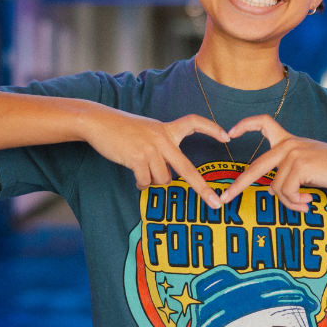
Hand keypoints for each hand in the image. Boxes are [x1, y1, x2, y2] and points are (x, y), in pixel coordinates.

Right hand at [84, 111, 227, 207]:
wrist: (99, 122)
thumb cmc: (123, 129)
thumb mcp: (148, 131)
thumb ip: (162, 147)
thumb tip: (168, 174)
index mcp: (167, 129)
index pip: (194, 122)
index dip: (211, 128)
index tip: (226, 137)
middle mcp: (162, 139)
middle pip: (187, 168)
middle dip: (202, 189)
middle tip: (215, 203)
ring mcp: (151, 149)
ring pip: (162, 179)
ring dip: (153, 180)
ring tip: (141, 170)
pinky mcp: (137, 158)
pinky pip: (146, 182)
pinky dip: (141, 183)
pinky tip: (134, 175)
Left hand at [217, 115, 326, 211]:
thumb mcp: (305, 165)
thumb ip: (286, 172)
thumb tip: (271, 191)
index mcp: (287, 140)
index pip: (263, 122)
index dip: (244, 125)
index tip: (229, 133)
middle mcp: (287, 144)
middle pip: (255, 167)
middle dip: (238, 185)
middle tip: (224, 198)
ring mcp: (292, 154)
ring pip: (276, 189)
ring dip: (289, 201)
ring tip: (304, 202)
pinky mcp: (299, 166)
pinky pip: (287, 193)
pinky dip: (296, 202)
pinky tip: (308, 200)